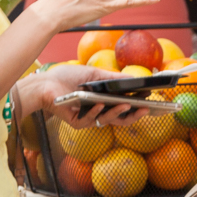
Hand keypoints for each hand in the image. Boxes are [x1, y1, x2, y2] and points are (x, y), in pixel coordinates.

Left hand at [16, 62, 148, 127]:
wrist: (45, 83)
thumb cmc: (67, 77)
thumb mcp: (93, 75)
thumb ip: (112, 78)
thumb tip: (133, 79)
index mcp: (104, 102)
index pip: (124, 108)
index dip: (138, 107)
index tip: (151, 102)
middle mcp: (98, 112)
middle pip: (120, 119)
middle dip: (134, 115)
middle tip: (146, 109)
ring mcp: (88, 118)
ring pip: (107, 120)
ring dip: (118, 113)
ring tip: (127, 104)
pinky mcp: (76, 122)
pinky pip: (89, 120)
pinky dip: (95, 112)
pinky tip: (100, 105)